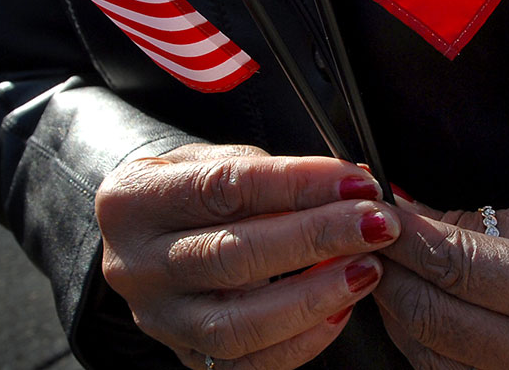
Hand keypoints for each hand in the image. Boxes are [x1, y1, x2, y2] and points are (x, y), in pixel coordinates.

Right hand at [94, 144, 400, 368]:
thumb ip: (271, 171)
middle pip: (233, 256)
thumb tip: (348, 182)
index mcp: (133, 201)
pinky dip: (302, 341)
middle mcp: (136, 266)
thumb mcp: (211, 159)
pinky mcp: (186, 356)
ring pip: (238, 324)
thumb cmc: (190, 190)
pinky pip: (248, 365)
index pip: (226, 188)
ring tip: (366, 269)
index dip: (298, 183)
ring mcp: (159, 320)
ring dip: (314, 296)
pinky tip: (341, 310)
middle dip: (317, 238)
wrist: (146, 235)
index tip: (356, 180)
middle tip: (375, 224)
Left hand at [373, 195, 508, 369]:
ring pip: (429, 360)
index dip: (406, 238)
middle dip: (389, 275)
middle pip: (434, 321)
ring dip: (399, 312)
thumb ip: (481, 226)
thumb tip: (409, 217)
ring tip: (390, 269)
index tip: (378, 212)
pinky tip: (420, 310)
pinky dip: (424, 345)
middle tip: (369, 237)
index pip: (459, 270)